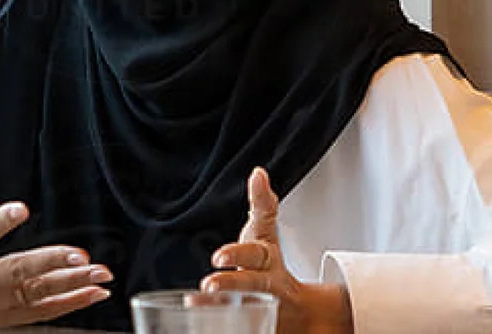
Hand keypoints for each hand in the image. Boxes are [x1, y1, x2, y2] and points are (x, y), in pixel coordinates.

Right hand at [0, 178, 112, 331]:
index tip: (21, 209)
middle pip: (17, 272)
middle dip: (51, 264)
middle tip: (81, 255)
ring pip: (37, 294)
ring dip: (72, 284)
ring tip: (100, 273)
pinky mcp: (6, 318)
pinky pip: (43, 312)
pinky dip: (71, 303)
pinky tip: (94, 292)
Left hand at [201, 167, 353, 333]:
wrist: (297, 310)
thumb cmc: (268, 265)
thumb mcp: (266, 234)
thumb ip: (263, 205)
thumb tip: (258, 173)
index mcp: (268, 260)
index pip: (255, 254)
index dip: (237, 254)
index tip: (217, 257)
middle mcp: (268, 285)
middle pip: (252, 284)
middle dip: (231, 283)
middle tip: (207, 284)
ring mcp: (264, 308)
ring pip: (248, 310)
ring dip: (220, 308)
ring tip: (194, 303)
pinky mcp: (257, 324)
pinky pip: (243, 325)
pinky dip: (226, 326)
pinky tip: (202, 323)